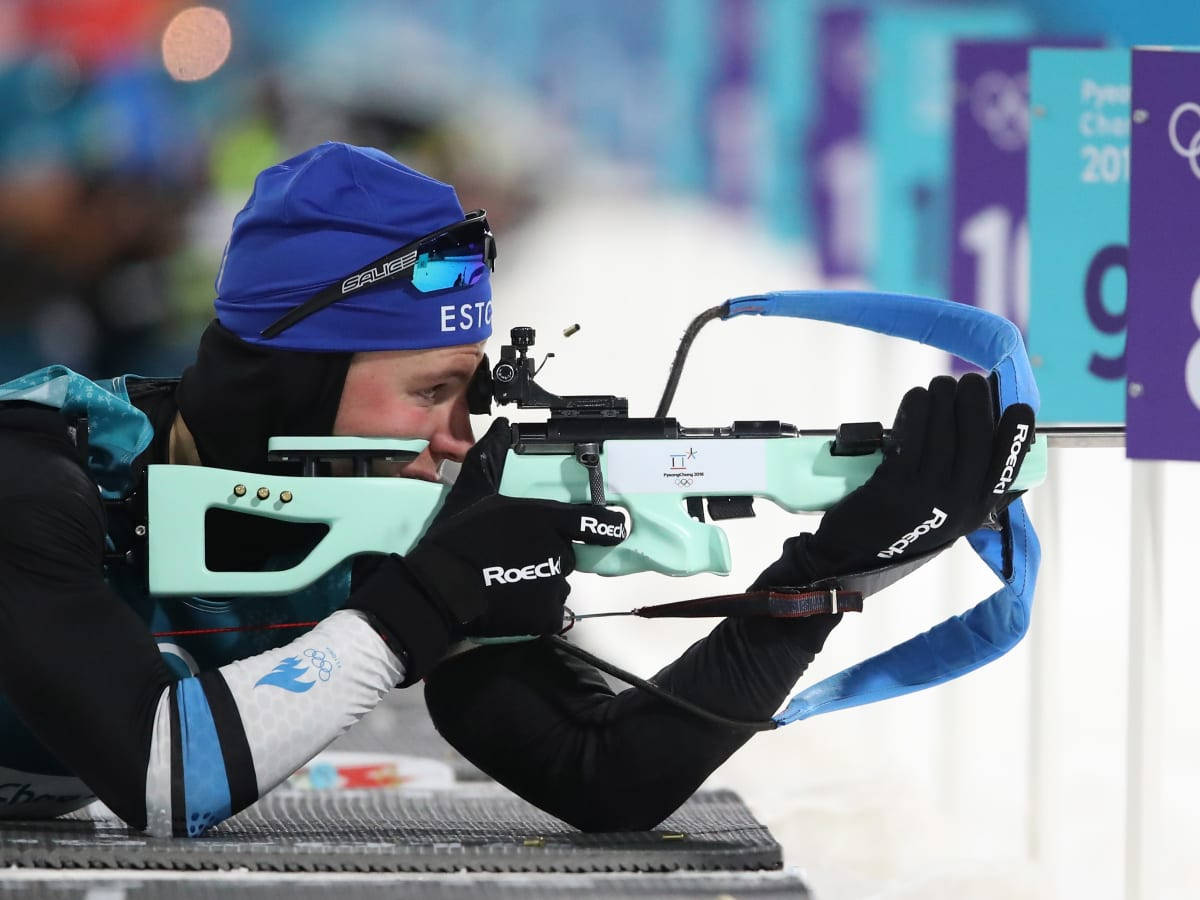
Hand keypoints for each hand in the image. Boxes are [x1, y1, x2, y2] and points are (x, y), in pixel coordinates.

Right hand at [403, 417, 626, 637]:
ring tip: (510, 580)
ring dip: (542, 582)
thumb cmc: (457, 537)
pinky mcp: (545, 614)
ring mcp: (553, 584)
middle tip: (515, 556)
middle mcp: (556, 550)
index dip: (608, 526)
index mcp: (545, 519)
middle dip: (548, 553)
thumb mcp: (471, 492)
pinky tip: (513, 602)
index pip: (591, 522)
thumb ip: (491, 459)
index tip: (618, 528)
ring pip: (558, 582)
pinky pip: (552, 611)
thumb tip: (501, 426)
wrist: (440, 587)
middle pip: (567, 553)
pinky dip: (537, 609)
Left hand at [752, 374, 1034, 588]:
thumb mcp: (945, 511)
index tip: (1015, 406)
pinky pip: (911, 437)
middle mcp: (960, 504)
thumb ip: (965, 480)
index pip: (1009, 465)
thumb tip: (978, 423)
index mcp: (978, 510)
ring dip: (941, 399)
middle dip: (975, 401)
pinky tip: (915, 399)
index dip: (1017, 432)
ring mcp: (927, 496)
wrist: (850, 556)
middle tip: (966, 381)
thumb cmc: (900, 525)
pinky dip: (915, 411)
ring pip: (943, 432)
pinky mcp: (894, 487)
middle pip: (977, 438)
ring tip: (936, 388)